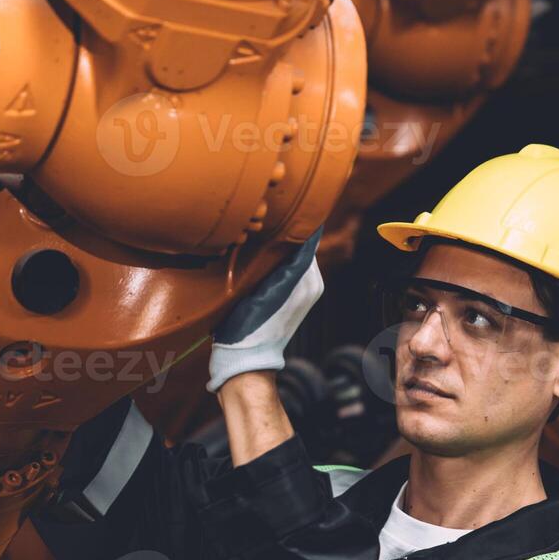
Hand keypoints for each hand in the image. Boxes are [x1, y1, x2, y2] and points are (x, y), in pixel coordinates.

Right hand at [206, 229, 323, 393]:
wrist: (247, 359)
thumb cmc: (245, 327)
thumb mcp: (253, 286)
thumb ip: (269, 258)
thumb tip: (278, 228)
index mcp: (304, 277)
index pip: (306, 236)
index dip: (296, 217)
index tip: (283, 200)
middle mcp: (313, 283)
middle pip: (303, 243)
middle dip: (288, 230)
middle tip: (267, 214)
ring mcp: (311, 291)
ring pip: (299, 255)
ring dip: (284, 245)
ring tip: (263, 233)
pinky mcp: (304, 297)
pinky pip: (296, 268)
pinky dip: (284, 259)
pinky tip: (264, 255)